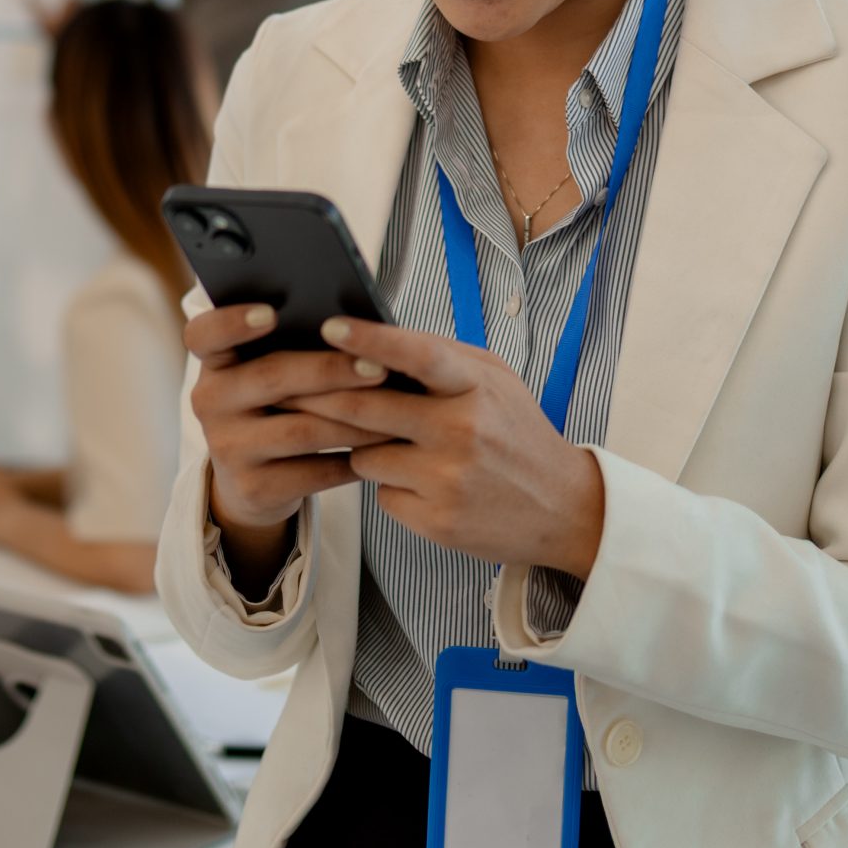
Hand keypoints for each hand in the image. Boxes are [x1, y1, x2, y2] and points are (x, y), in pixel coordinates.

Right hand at [184, 304, 398, 536]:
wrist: (251, 483)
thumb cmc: (274, 408)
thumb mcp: (265, 375)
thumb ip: (290, 348)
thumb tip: (355, 324)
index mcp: (215, 364)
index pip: (204, 335)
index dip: (231, 322)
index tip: (271, 313)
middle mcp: (211, 403)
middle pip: (272, 378)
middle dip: (331, 370)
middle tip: (379, 366)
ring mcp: (228, 448)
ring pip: (302, 430)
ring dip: (356, 419)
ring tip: (397, 408)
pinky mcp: (254, 488)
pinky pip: (314, 472)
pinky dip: (354, 459)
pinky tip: (383, 448)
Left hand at [285, 317, 605, 576]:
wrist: (564, 509)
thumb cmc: (518, 433)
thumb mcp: (496, 382)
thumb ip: (442, 358)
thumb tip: (373, 337)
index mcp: (477, 387)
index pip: (416, 355)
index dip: (369, 339)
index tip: (328, 326)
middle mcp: (462, 431)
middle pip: (367, 409)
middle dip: (319, 396)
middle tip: (283, 384)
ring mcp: (447, 480)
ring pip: (364, 454)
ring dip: (362, 447)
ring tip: (396, 444)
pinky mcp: (436, 520)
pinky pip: (381, 493)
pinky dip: (388, 485)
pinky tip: (421, 483)